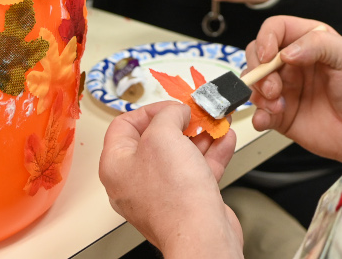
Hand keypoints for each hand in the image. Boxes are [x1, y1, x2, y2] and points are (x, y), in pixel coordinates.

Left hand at [99, 102, 242, 257]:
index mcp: (116, 165)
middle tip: (195, 114)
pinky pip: (196, 170)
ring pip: (179, 154)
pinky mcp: (185, 200)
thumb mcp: (164, 135)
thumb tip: (176, 111)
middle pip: (155, 139)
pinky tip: (225, 139)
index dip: (149, 110)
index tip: (172, 106)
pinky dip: (211, 153)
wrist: (201, 235)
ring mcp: (160, 192)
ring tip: (216, 121)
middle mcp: (134, 180)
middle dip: (180, 123)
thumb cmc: (174, 196)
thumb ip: (168, 114)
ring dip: (200, 136)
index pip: (124, 125)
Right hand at [246, 16, 341, 164]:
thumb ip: (318, 44)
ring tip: (277, 105)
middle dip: (258, 70)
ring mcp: (287, 89)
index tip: (269, 56)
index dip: (266, 39)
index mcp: (309, 41)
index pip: (275, 29)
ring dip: (259, 93)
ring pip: (255, 83)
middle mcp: (294, 63)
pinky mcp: (283, 115)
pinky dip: (258, 115)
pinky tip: (267, 119)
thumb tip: (286, 52)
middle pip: (258, 55)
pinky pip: (260, 112)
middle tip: (274, 87)